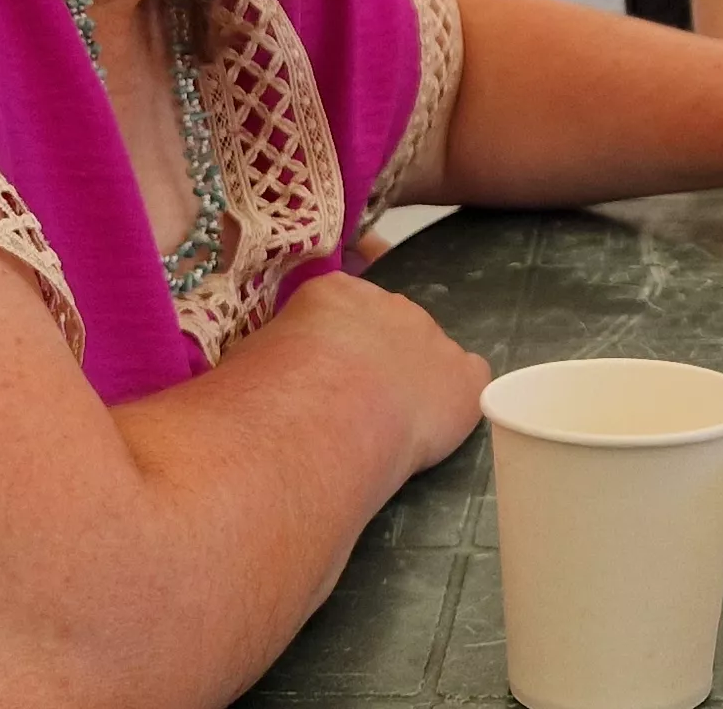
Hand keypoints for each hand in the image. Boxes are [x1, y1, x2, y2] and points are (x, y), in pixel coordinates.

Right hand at [240, 272, 489, 473]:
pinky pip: (470, 381)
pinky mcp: (463, 377)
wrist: (324, 415)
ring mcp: (432, 337)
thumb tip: (263, 373)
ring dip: (413, 383)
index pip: (342, 306)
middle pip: (389, 327)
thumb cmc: (271, 392)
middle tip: (355, 404)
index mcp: (335, 293)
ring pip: (428, 356)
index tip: (325, 371)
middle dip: (377, 360)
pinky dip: (456, 403)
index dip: (335, 342)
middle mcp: (390, 303)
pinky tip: (436, 428)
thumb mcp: (252, 360)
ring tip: (389, 425)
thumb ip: (272, 355)